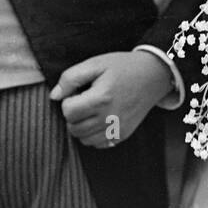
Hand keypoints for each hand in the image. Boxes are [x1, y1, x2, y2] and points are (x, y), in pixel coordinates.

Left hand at [50, 51, 172, 147]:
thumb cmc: (122, 67)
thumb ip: (70, 78)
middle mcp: (110, 117)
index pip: (68, 111)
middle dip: (73, 114)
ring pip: (83, 139)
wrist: (152, 75)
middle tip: (84, 100)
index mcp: (101, 98)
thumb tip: (54, 96)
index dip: (68, 100)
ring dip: (81, 126)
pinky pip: (98, 144)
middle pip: (73, 127)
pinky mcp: (123, 135)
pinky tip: (100, 119)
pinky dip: (93, 134)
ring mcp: (117, 129)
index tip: (78, 91)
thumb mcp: (95, 63)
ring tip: (91, 109)